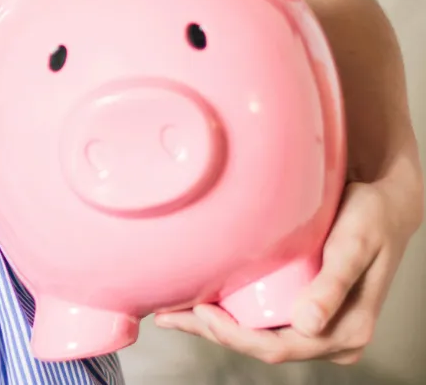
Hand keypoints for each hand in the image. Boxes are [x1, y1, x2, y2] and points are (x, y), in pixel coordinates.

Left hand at [154, 172, 423, 364]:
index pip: (279, 348)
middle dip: (212, 333)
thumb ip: (333, 285)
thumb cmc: (371, 219)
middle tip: (167, 315)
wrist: (384, 203)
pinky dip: (227, 314)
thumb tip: (309, 325)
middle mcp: (330, 336)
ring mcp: (316, 325)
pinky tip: (196, 302)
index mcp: (346, 332)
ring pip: (256, 335)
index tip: (201, 312)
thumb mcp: (355, 246)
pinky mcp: (302, 309)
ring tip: (170, 312)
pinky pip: (260, 320)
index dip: (235, 336)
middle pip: (260, 345)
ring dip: (213, 326)